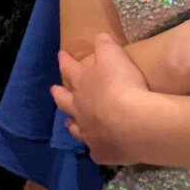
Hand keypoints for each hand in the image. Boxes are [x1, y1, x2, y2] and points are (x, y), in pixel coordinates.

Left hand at [52, 37, 157, 165]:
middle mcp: (80, 110)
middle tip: (53, 90)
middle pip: (64, 101)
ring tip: (68, 123)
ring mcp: (89, 133)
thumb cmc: (123, 86)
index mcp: (82, 85)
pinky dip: (96, 148)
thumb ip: (106, 46)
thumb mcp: (115, 57)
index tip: (60, 54)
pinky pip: (96, 152)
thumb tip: (99, 36)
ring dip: (72, 124)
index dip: (65, 60)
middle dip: (59, 94)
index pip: (70, 68)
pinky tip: (98, 149)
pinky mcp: (101, 153)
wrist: (135, 123)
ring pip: (75, 128)